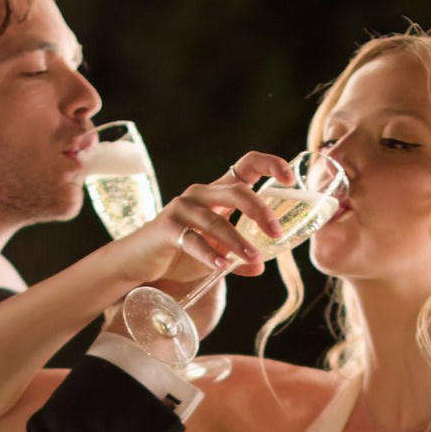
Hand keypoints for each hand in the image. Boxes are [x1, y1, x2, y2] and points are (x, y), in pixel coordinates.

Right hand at [113, 154, 293, 313]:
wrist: (139, 263)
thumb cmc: (179, 253)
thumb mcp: (216, 254)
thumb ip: (239, 257)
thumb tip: (260, 265)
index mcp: (217, 193)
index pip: (247, 165)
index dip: (271, 165)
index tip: (291, 179)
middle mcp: (200, 194)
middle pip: (237, 190)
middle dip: (260, 210)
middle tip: (276, 233)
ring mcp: (182, 208)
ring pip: (216, 220)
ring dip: (238, 240)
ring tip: (253, 256)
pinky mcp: (166, 228)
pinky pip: (192, 240)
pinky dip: (209, 254)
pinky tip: (222, 266)